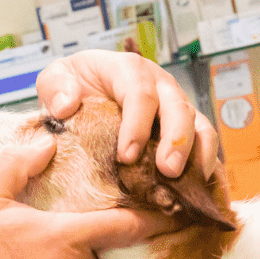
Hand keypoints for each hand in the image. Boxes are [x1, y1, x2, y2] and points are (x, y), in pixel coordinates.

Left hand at [36, 47, 218, 178]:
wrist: (83, 92)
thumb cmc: (73, 86)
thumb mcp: (55, 78)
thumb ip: (56, 86)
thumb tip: (66, 106)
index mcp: (128, 70)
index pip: (139, 92)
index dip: (137, 124)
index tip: (126, 156)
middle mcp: (159, 85)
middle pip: (178, 107)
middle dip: (177, 140)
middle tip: (168, 171)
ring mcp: (175, 106)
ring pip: (199, 125)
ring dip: (198, 154)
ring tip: (189, 183)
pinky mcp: (184, 128)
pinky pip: (203, 143)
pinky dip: (205, 165)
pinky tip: (198, 189)